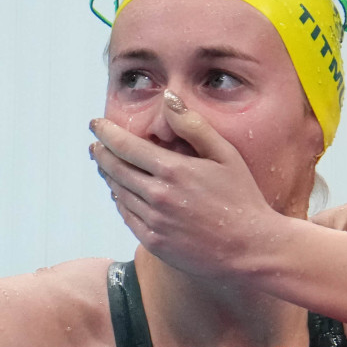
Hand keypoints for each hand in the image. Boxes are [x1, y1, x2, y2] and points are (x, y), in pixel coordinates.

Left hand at [90, 91, 281, 277]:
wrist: (250, 249)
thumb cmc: (242, 198)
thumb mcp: (226, 155)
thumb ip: (194, 126)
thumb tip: (169, 98)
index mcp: (174, 170)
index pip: (126, 146)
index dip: (106, 133)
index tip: (96, 124)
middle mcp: (158, 196)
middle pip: (115, 169)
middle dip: (102, 154)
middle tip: (97, 145)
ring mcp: (154, 221)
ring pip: (119, 193)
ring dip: (108, 177)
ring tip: (106, 166)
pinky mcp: (154, 242)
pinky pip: (127, 216)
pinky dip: (120, 201)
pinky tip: (121, 193)